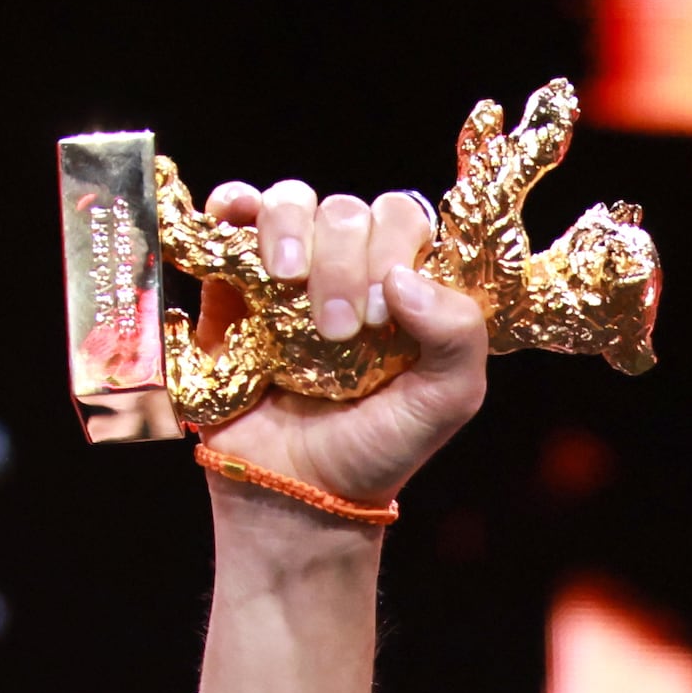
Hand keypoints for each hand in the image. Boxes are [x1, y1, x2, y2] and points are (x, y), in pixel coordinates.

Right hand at [191, 184, 490, 510]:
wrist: (297, 490)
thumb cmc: (376, 448)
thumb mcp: (446, 401)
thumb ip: (459, 337)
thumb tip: (405, 277)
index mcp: (404, 284)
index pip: (403, 221)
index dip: (394, 249)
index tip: (382, 314)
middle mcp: (349, 267)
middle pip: (347, 212)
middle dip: (343, 260)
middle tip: (336, 330)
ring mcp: (290, 271)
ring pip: (292, 202)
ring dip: (290, 229)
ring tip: (287, 280)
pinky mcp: (234, 282)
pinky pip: (231, 214)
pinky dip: (234, 204)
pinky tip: (240, 219)